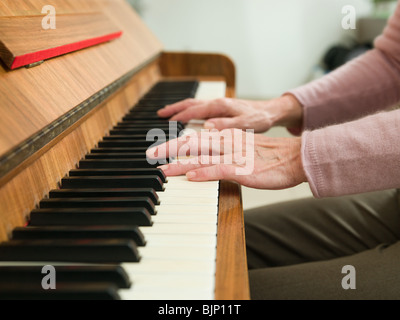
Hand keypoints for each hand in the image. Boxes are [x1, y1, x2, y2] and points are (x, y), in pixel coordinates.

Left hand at [146, 129, 306, 189]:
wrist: (297, 157)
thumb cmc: (271, 156)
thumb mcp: (244, 150)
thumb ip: (225, 152)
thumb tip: (206, 160)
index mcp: (227, 138)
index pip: (196, 138)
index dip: (175, 142)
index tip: (158, 148)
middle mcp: (228, 144)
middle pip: (194, 143)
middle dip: (169, 148)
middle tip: (149, 154)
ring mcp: (236, 156)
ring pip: (203, 156)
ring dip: (181, 162)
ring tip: (162, 168)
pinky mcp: (245, 170)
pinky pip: (222, 170)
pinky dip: (205, 173)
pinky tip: (191, 176)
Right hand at [157, 94, 302, 132]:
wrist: (271, 111)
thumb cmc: (260, 118)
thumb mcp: (245, 124)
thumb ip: (226, 125)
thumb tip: (206, 127)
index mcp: (220, 106)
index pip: (193, 110)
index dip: (178, 116)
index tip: (164, 122)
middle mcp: (217, 103)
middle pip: (190, 104)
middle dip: (174, 108)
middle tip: (159, 114)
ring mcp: (219, 105)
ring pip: (194, 105)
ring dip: (180, 108)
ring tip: (167, 114)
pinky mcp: (222, 109)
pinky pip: (201, 109)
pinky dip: (190, 111)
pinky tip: (188, 117)